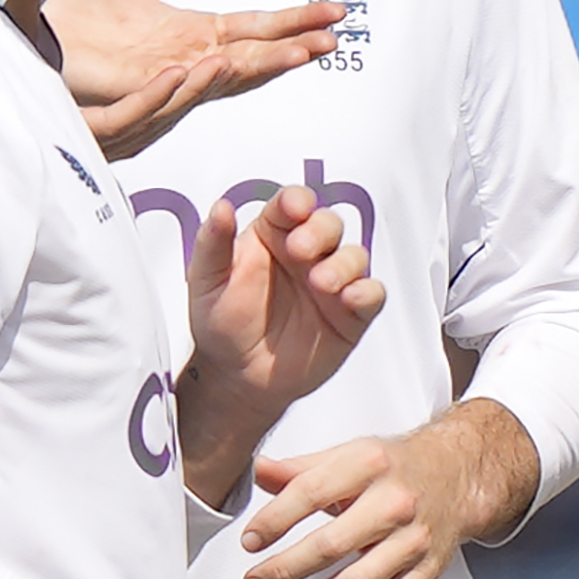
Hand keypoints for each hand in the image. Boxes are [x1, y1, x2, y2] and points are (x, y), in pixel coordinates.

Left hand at [49, 0, 337, 158]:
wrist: (29, 40)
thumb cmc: (74, 14)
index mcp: (190, 34)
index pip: (253, 28)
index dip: (292, 22)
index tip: (331, 14)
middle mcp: (184, 63)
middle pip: (249, 59)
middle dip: (290, 48)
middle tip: (329, 39)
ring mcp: (158, 85)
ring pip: (214, 84)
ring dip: (252, 67)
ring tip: (291, 53)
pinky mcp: (125, 101)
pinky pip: (157, 99)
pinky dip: (182, 86)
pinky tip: (205, 64)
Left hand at [177, 182, 384, 498]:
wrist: (236, 377)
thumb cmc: (220, 322)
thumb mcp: (206, 281)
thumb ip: (212, 243)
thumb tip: (222, 206)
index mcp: (274, 235)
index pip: (293, 204)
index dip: (297, 201)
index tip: (293, 208)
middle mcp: (308, 253)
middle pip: (329, 223)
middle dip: (320, 230)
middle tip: (300, 249)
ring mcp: (332, 283)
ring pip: (355, 255)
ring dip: (343, 263)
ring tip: (320, 283)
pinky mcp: (350, 315)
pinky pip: (372, 294)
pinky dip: (367, 292)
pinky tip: (349, 299)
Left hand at [240, 402, 539, 578]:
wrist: (456, 476)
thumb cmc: (393, 467)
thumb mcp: (347, 455)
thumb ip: (300, 469)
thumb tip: (255, 472)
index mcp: (369, 465)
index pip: (311, 493)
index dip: (274, 521)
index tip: (249, 542)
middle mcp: (395, 503)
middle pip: (331, 546)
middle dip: (285, 570)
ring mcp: (413, 542)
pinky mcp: (426, 572)